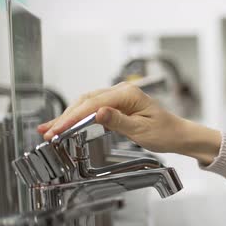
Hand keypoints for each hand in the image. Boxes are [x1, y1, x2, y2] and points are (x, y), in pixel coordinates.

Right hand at [38, 82, 219, 160]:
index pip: (93, 105)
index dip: (72, 118)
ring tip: (50, 129)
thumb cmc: (165, 132)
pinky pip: (94, 108)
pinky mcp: (117, 105)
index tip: (58, 129)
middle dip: (65, 117)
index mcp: (128, 95)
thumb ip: (118, 121)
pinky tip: (66, 124)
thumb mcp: (141, 131)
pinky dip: (79, 116)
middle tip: (47, 132)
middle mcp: (122, 92)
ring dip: (69, 116)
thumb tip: (98, 113)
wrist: (178, 134)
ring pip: (87, 104)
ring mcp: (119, 97)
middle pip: (86, 101)